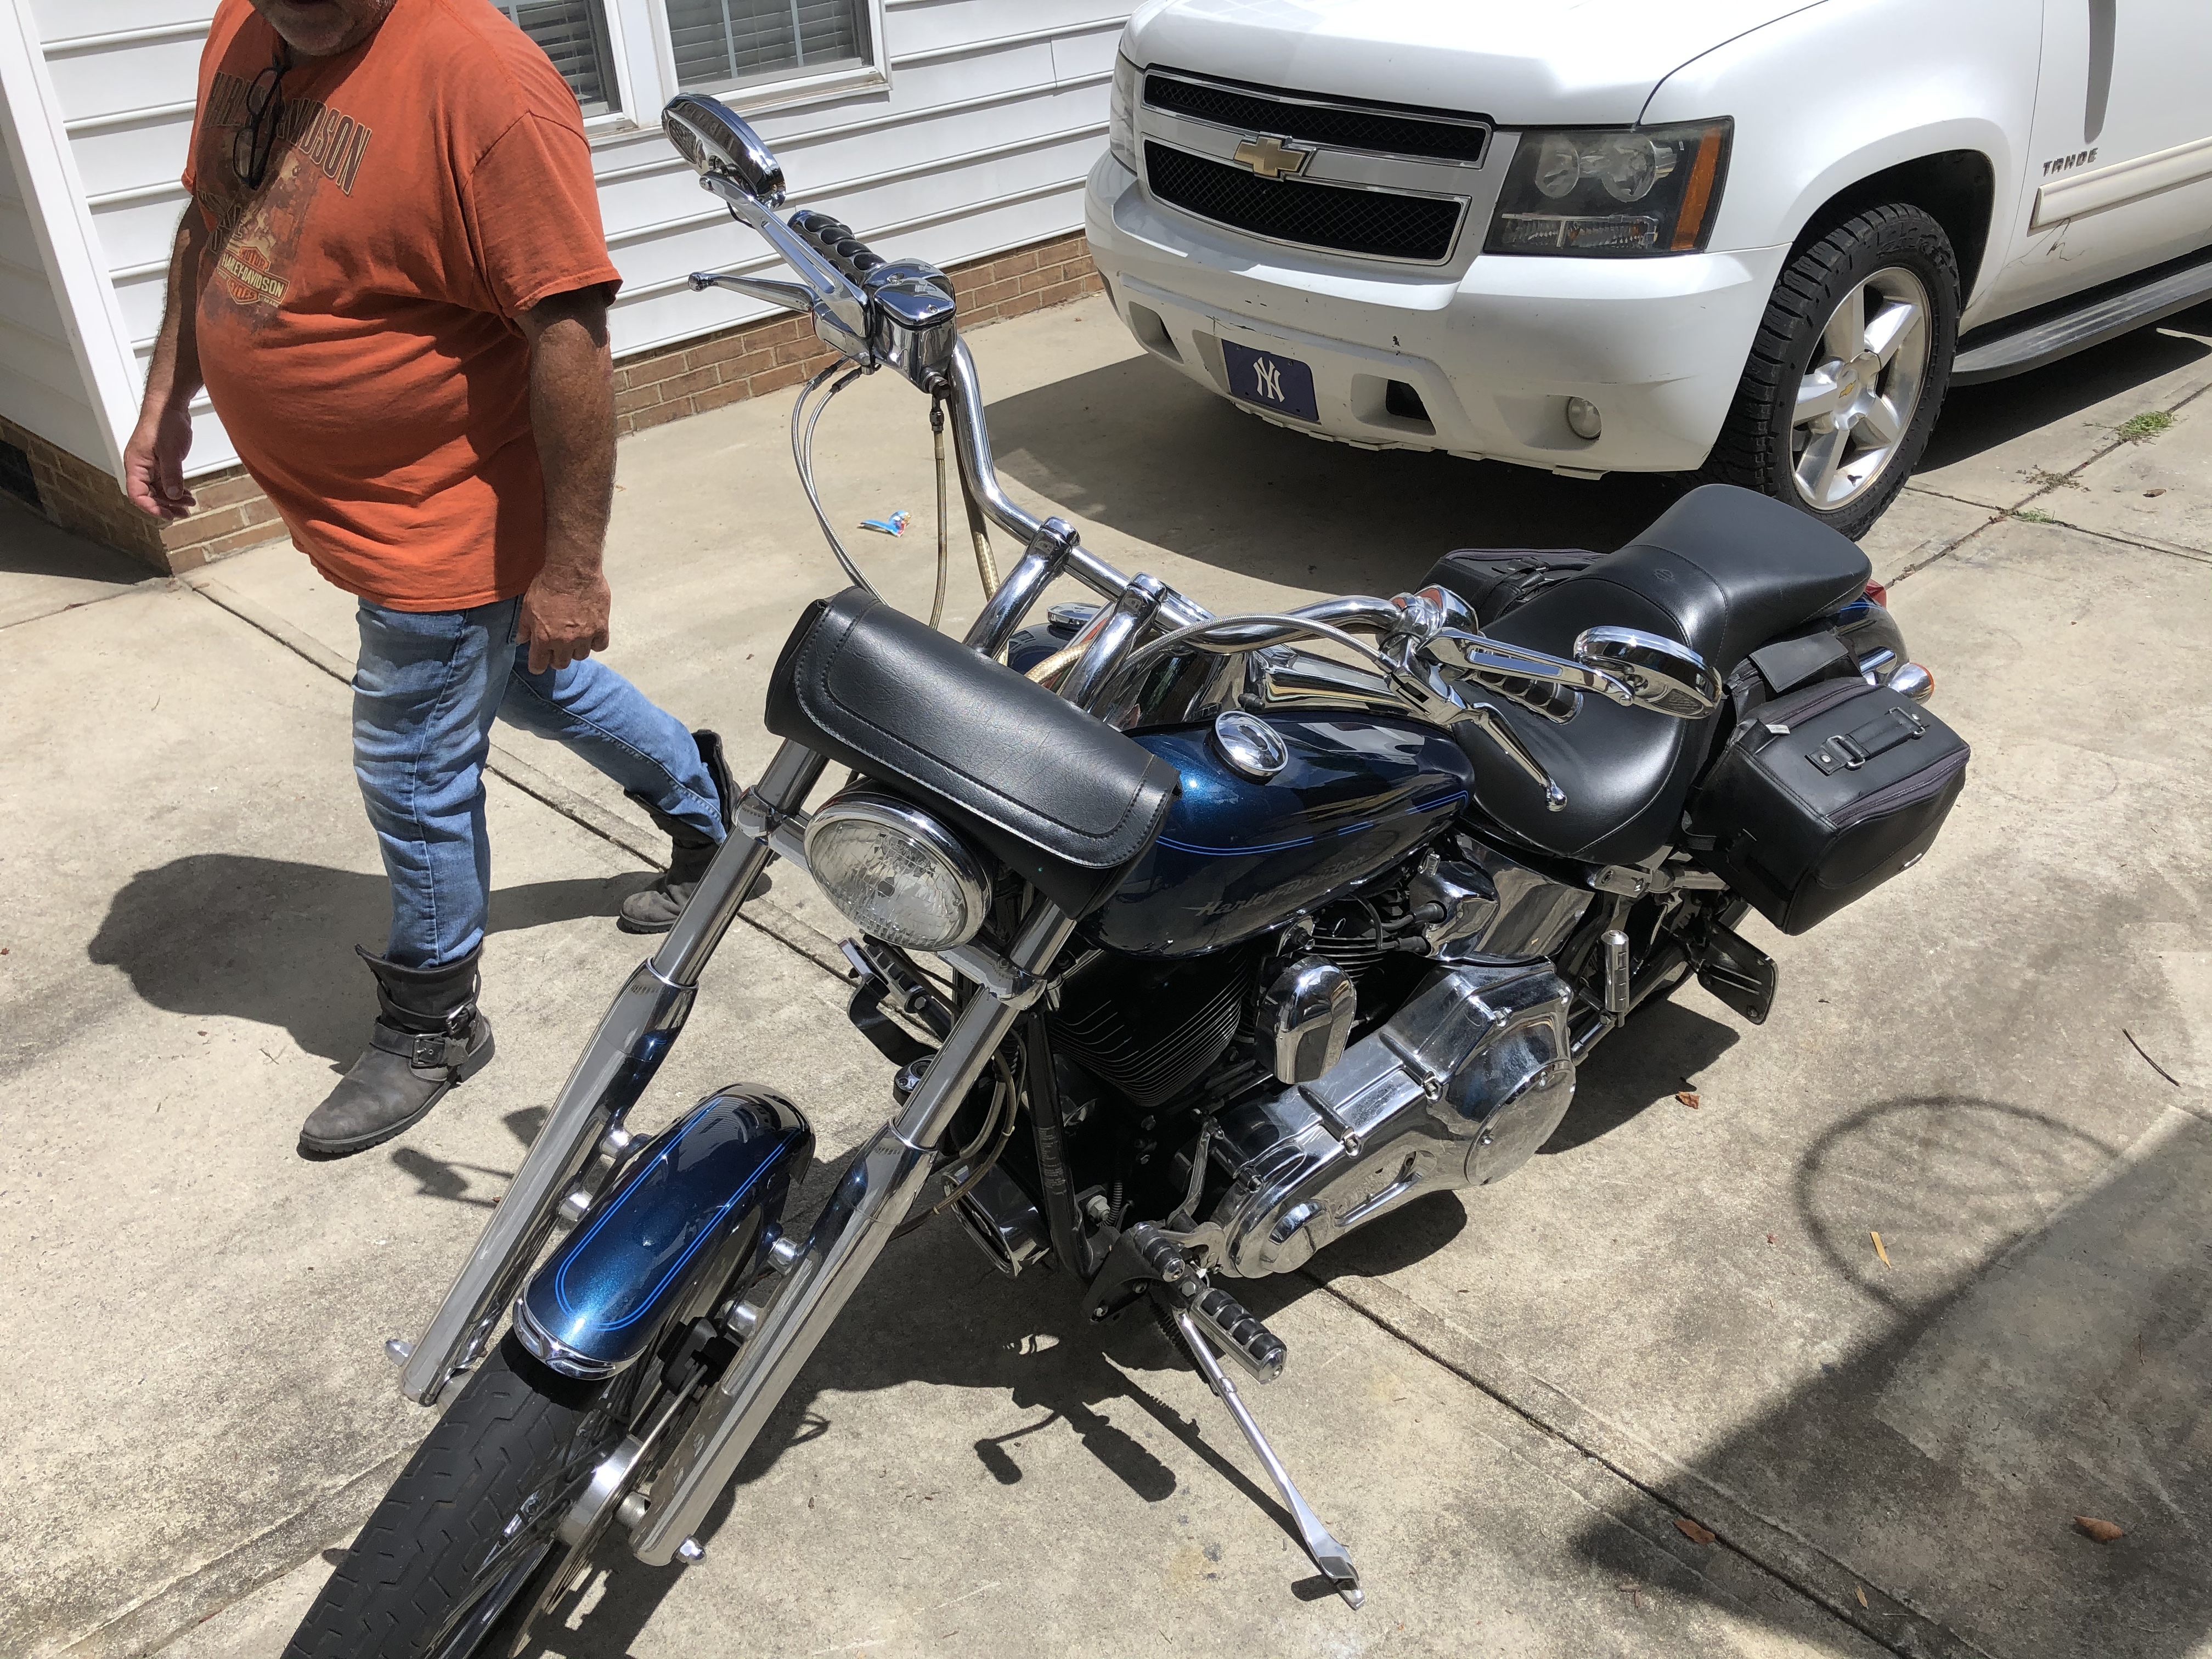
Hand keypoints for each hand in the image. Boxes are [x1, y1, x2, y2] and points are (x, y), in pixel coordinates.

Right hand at [123, 401, 196, 519]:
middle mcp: (140, 466)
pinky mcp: (161, 462)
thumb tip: (173, 494)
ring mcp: (150, 465)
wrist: (171, 406)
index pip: (137, 494)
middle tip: (183, 514)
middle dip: (165, 506)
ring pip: (158, 490)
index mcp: (135, 464)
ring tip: (189, 505)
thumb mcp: (170, 451)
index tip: (167, 515)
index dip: (151, 507)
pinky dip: (176, 490)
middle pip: (148, 495)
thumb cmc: (164, 421)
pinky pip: (165, 482)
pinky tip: (187, 496)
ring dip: (173, 500)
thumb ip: (171, 474)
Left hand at [516, 566, 611, 673]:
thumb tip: (522, 641)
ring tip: (574, 638)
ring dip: (576, 649)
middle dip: (556, 657)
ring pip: (580, 656)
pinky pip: (600, 646)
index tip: (539, 660)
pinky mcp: (601, 629)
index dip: (537, 665)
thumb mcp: (528, 605)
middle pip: (561, 664)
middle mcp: (564, 642)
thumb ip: (525, 626)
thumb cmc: (547, 585)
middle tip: (556, 647)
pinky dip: (595, 642)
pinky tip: (590, 634)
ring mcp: (584, 637)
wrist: (572, 571)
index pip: (539, 665)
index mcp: (543, 638)